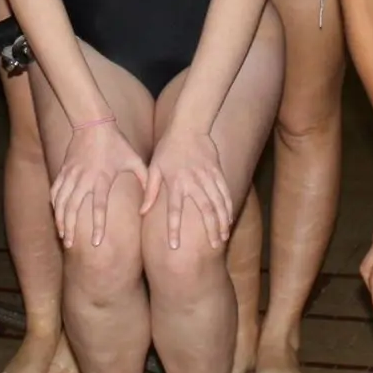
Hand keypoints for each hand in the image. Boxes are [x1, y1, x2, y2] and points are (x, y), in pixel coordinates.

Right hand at [50, 120, 146, 248]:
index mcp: (102, 179)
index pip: (98, 207)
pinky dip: (54, 204)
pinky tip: (56, 214)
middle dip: (70, 229)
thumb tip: (148, 205)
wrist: (93, 122)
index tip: (95, 243)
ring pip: (61, 202)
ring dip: (60, 220)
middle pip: (73, 209)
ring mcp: (71, 175)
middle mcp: (84, 179)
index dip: (97, 226)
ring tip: (62, 235)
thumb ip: (145, 181)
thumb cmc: (116, 142)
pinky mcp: (63, 170)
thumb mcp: (134, 159)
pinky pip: (55, 190)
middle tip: (70, 245)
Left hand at [141, 126, 231, 250]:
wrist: (189, 126)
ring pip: (219, 203)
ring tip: (224, 237)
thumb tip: (142, 212)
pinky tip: (230, 218)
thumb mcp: (154, 167)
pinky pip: (225, 192)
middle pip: (205, 210)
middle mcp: (193, 182)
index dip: (173, 229)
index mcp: (175, 183)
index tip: (174, 246)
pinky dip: (228, 206)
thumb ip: (150, 190)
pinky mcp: (217, 172)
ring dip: (222, 221)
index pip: (174, 211)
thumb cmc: (168, 148)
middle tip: (214, 247)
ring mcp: (208, 177)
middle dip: (211, 230)